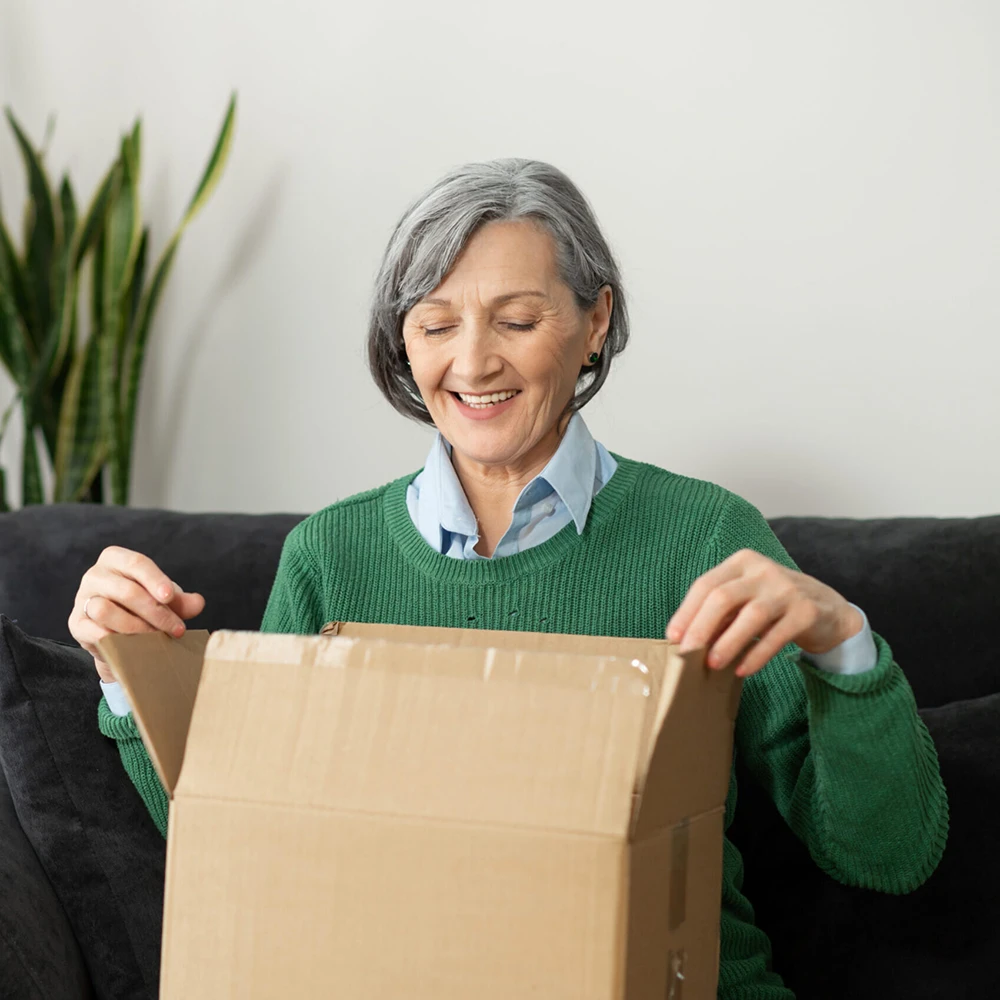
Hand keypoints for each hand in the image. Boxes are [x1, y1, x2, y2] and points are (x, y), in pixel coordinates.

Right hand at [68, 546, 205, 682]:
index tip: (170, 597)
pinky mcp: (76, 623)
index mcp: (116, 559)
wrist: (121, 633)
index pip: (137, 563)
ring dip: (135, 627)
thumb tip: (198, 603)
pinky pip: (93, 631)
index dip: (155, 580)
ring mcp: (82, 599)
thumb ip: (182, 601)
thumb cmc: (145, 607)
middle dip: (155, 612)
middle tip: (176, 629)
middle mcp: (95, 575)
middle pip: (125, 590)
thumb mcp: (166, 600)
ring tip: (156, 639)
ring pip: (104, 610)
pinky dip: (116, 639)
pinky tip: (134, 646)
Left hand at [665, 549, 863, 677]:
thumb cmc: (774, 605)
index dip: (686, 612)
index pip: (706, 584)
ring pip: (750, 616)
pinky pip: (776, 635)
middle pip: (723, 597)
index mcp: (742, 562)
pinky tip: (742, 669)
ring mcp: (787, 589)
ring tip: (712, 664)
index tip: (672, 637)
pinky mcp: (807, 611)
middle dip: (700, 628)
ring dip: (727, 642)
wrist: (828, 610)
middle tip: (686, 655)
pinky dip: (757, 654)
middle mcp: (763, 570)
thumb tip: (685, 639)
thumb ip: (720, 613)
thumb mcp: (745, 600)